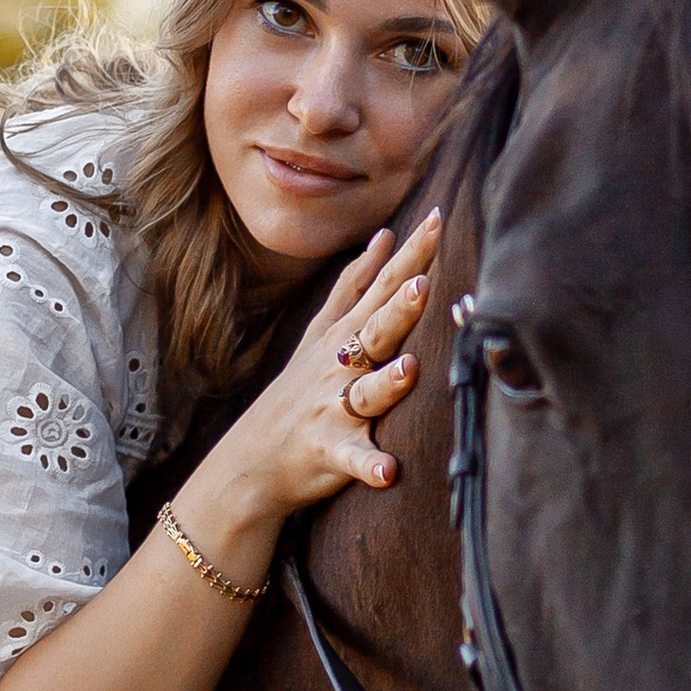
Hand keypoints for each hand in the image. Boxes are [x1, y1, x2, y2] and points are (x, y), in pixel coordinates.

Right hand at [168, 211, 441, 578]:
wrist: (252, 460)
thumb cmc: (300, 392)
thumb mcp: (322, 332)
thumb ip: (355, 285)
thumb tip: (383, 236)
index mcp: (344, 337)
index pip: (381, 288)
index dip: (409, 256)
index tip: (439, 219)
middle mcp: (338, 367)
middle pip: (374, 331)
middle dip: (398, 308)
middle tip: (422, 282)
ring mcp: (331, 409)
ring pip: (365, 394)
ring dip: (386, 382)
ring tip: (408, 369)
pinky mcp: (327, 452)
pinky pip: (351, 460)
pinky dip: (369, 465)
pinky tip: (388, 472)